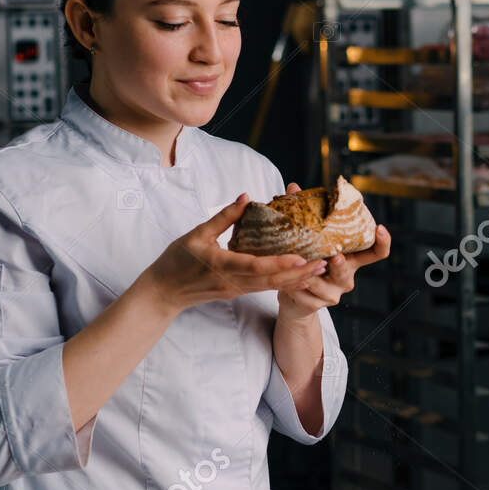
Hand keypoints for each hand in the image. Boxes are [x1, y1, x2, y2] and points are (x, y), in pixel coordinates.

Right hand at [140, 192, 326, 313]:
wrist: (163, 293)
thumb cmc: (176, 261)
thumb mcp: (196, 233)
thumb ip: (223, 217)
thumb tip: (245, 196)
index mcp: (223, 266)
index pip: (257, 267)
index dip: (281, 264)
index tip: (302, 258)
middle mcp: (234, 282)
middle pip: (273, 281)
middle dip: (301, 273)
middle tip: (326, 263)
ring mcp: (237, 290)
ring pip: (272, 287)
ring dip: (297, 279)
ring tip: (320, 269)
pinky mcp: (237, 292)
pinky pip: (265, 288)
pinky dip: (284, 282)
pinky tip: (299, 275)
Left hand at [276, 181, 390, 320]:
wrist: (294, 296)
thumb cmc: (305, 261)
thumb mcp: (308, 240)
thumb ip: (304, 215)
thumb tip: (294, 187)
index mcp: (350, 257)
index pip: (375, 251)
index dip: (382, 242)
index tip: (380, 228)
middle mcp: (346, 275)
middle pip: (348, 270)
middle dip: (341, 264)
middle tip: (335, 256)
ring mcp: (334, 292)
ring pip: (324, 285)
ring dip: (310, 277)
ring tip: (298, 269)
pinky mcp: (319, 305)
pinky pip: (307, 296)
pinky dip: (296, 289)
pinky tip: (287, 285)